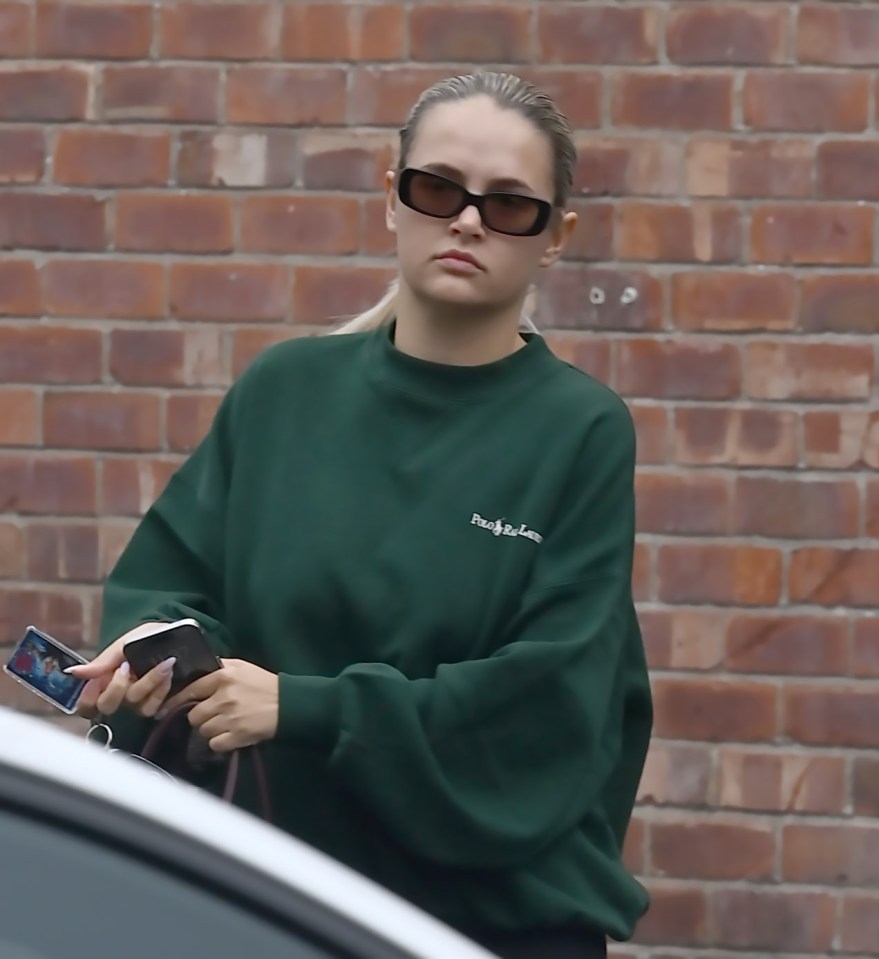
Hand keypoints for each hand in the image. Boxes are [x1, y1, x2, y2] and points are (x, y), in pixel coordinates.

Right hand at [67, 628, 174, 719]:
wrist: (174, 637)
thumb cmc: (144, 640)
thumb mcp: (123, 645)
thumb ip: (101, 661)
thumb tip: (72, 671)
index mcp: (104, 682)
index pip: (86, 705)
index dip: (87, 699)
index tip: (99, 679)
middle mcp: (118, 697)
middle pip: (107, 707)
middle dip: (117, 687)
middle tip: (127, 666)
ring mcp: (137, 703)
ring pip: (135, 706)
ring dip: (149, 682)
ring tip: (163, 662)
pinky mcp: (157, 705)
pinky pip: (154, 706)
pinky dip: (162, 689)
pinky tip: (169, 673)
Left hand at [161, 659, 278, 752]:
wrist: (290, 704)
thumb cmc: (265, 684)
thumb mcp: (243, 667)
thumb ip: (220, 666)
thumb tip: (196, 670)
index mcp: (224, 676)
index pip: (191, 689)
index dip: (177, 700)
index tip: (166, 708)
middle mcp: (224, 697)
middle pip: (194, 715)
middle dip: (200, 717)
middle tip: (212, 715)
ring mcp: (230, 718)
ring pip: (203, 730)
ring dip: (211, 730)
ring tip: (225, 724)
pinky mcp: (238, 736)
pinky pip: (215, 744)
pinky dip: (220, 742)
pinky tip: (230, 735)